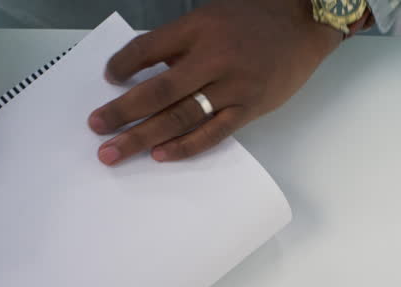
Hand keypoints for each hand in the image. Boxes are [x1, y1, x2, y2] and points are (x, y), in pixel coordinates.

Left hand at [88, 0, 341, 165]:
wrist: (304, 23)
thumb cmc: (254, 18)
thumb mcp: (211, 16)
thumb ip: (181, 44)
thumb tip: (145, 72)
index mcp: (198, 28)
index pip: (148, 49)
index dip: (123, 64)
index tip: (108, 79)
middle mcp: (212, 57)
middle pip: (157, 91)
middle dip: (121, 112)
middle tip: (96, 127)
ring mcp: (232, 86)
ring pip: (179, 117)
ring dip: (143, 136)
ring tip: (114, 151)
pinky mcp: (249, 107)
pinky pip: (212, 132)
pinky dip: (185, 146)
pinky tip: (161, 155)